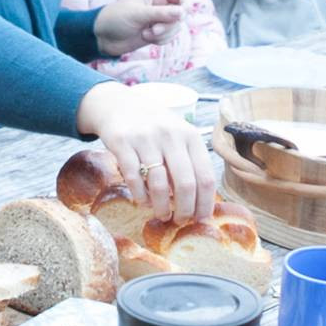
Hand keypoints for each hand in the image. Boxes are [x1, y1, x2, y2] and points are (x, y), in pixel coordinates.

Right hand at [82, 85, 218, 222]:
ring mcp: (146, 138)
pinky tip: (143, 202)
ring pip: (159, 184)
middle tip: (180, 221)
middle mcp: (171, 135)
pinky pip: (133, 178)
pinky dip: (140, 196)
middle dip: (185, 210)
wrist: (120, 105)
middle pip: (186, 183)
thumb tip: (199, 203)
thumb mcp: (178, 137)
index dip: (205, 203)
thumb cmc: (156, 128)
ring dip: (161, 207)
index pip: (206, 176)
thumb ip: (189, 163)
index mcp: (191, 136)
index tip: (201, 219)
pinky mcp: (122, 142)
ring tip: (162, 215)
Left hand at [95, 0, 192, 57]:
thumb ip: (161, 13)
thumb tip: (183, 12)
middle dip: (170, 25)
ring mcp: (160, 20)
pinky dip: (161, 40)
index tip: (180, 15)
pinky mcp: (157, 33)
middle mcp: (162, 5)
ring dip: (164, 34)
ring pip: (176, 28)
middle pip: (183, 14)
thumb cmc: (116, 18)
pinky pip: (169, 38)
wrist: (102, 36)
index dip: (186, 4)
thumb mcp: (138, 14)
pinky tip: (145, 37)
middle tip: (154, 29)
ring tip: (146, 34)